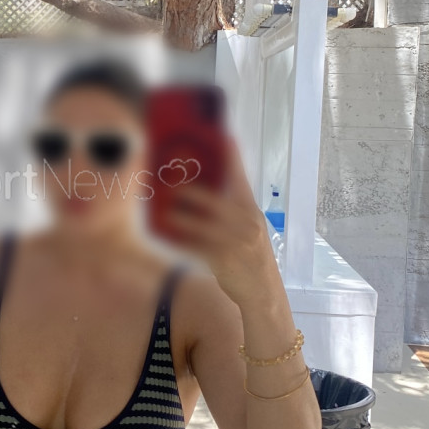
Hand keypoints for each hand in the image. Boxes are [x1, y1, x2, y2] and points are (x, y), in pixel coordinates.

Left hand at [164, 135, 281, 307]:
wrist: (264, 292)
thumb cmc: (252, 256)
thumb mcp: (251, 229)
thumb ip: (234, 210)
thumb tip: (205, 192)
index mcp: (251, 211)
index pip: (240, 178)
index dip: (232, 158)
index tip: (225, 136)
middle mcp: (246, 223)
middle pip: (214, 200)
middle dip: (191, 191)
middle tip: (170, 181)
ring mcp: (236, 241)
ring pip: (201, 224)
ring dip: (179, 217)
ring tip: (164, 209)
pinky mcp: (224, 259)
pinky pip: (196, 247)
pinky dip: (181, 241)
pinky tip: (168, 235)